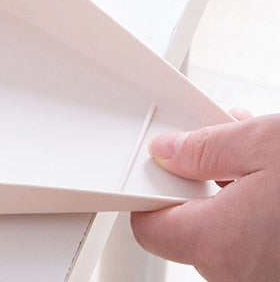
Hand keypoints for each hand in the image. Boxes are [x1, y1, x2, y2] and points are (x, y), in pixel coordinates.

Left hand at [131, 112, 279, 280]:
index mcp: (220, 242)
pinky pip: (253, 242)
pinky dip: (253, 212)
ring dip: (229, 195)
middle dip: (197, 184)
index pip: (148, 228)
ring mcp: (266, 277)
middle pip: (188, 228)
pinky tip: (268, 179)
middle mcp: (241, 273)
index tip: (155, 168)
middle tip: (214, 152)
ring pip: (225, 233)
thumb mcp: (260, 145)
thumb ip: (203, 150)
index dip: (147, 193)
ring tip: (249, 158)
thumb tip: (166, 153)